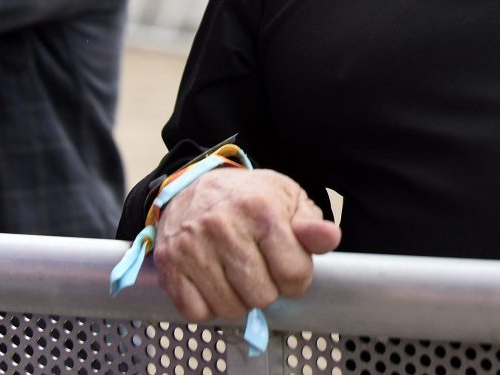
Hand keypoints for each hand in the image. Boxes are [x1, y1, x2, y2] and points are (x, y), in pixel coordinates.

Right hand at [152, 167, 340, 321]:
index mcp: (260, 209)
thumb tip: (330, 238)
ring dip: (239, 300)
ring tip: (238, 276)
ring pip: (230, 308)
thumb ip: (312, 224)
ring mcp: (192, 246)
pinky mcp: (169, 264)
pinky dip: (209, 307)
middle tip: (261, 269)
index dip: (297, 278)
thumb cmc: (248, 196)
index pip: (293, 272)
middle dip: (268, 289)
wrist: (194, 185)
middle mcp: (223, 226)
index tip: (289, 268)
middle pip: (262, 295)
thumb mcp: (288, 199)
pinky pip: (196, 313)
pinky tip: (214, 283)